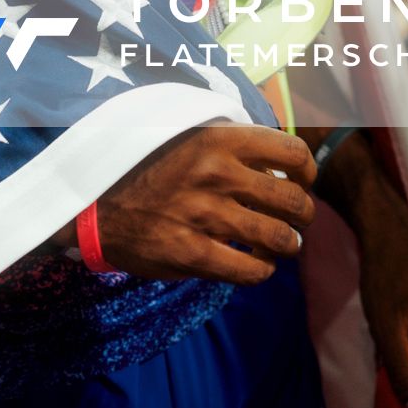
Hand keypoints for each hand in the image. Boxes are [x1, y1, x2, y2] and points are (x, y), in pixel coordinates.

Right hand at [96, 124, 315, 284]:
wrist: (100, 208)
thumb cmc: (154, 169)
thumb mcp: (190, 137)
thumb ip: (235, 143)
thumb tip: (284, 162)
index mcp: (219, 139)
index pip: (291, 152)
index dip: (308, 171)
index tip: (303, 181)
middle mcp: (216, 174)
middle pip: (293, 200)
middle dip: (304, 214)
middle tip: (298, 219)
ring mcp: (205, 216)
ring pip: (279, 238)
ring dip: (289, 244)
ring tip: (283, 243)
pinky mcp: (194, 254)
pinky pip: (252, 270)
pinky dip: (264, 270)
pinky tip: (258, 264)